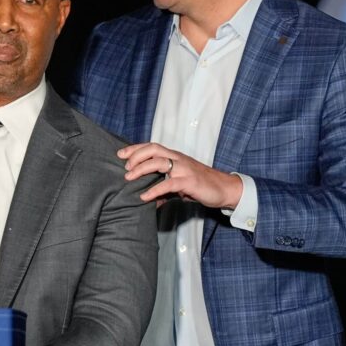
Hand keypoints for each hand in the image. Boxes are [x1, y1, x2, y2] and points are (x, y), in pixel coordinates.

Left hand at [117, 142, 242, 208]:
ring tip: (129, 178)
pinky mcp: (189, 182)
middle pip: (153, 149)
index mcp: (175, 156)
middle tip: (125, 167)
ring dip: (141, 169)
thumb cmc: (200, 185)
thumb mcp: (178, 186)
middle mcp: (178, 159)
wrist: (224, 189)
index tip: (120, 154)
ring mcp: (184, 169)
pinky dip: (154, 190)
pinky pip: (168, 184)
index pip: (152, 147)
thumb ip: (162, 189)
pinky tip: (144, 197)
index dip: (135, 148)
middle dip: (136, 155)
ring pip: (159, 162)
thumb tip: (146, 199)